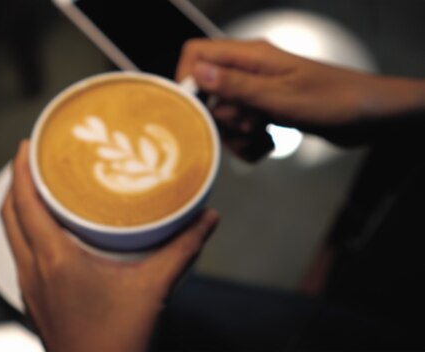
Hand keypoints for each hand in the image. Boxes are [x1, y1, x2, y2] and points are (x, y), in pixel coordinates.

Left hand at [1, 141, 218, 351]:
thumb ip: (183, 249)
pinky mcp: (33, 300)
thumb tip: (208, 218)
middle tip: (32, 158)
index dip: (21, 169)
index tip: (26, 143)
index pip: (25, 202)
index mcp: (54, 258)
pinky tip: (47, 232)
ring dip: (17, 207)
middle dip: (15, 181)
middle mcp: (33, 269)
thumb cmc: (119, 338)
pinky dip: (24, 231)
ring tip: (37, 187)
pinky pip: (19, 254)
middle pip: (8, 214)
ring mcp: (29, 287)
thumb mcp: (153, 288)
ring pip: (11, 235)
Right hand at [176, 39, 424, 156]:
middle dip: (222, 118)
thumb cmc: (331, 101)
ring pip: (225, 116)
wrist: (369, 116)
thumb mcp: (279, 97)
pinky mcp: (264, 111)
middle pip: (209, 93)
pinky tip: (270, 143)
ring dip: (238, 135)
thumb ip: (236, 86)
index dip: (188, 80)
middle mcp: (249, 71)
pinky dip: (251, 142)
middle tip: (249, 124)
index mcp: (250, 57)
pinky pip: (241, 129)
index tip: (196, 110)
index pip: (197, 53)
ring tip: (264, 136)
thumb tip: (196, 72)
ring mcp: (257, 92)